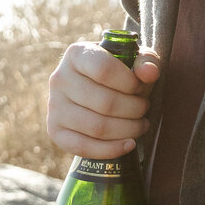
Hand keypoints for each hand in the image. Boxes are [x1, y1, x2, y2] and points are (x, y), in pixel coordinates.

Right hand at [46, 39, 160, 159]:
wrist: (92, 88)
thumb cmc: (117, 73)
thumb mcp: (133, 60)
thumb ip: (146, 61)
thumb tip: (151, 73)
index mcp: (77, 54)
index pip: (104, 69)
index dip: (131, 83)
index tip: (141, 88)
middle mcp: (59, 78)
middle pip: (105, 102)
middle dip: (135, 109)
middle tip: (144, 109)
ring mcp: (54, 106)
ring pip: (97, 127)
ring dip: (128, 130)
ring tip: (141, 125)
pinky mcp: (54, 130)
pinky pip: (82, 147)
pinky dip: (111, 149)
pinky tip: (129, 144)